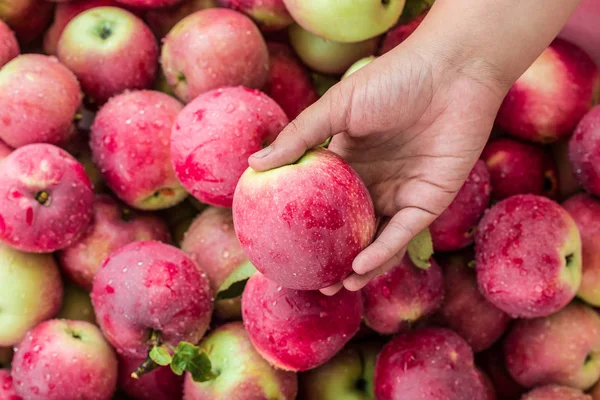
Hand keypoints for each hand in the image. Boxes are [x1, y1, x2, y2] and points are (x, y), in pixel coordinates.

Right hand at [249, 41, 507, 294]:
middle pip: (347, 226)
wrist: (452, 71)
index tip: (280, 244)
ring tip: (334, 287)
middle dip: (330, 254)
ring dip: (357, 266)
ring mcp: (400, 193)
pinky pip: (402, 233)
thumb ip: (299, 137)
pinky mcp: (428, 201)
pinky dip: (383, 252)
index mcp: (349, 159)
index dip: (303, 222)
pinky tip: (360, 266)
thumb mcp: (337, 106)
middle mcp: (373, 181)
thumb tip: (253, 164)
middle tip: (307, 278)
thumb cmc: (393, 80)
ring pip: (376, 239)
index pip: (321, 199)